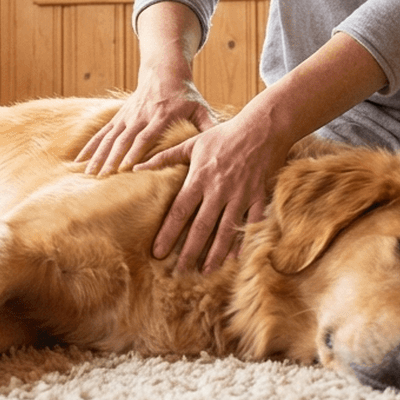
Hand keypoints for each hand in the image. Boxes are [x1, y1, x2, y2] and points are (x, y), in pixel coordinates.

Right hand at [78, 80, 214, 175]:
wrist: (164, 69)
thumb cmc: (186, 93)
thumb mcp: (200, 106)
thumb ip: (209, 125)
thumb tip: (222, 143)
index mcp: (161, 115)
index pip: (146, 136)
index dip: (136, 151)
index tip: (127, 168)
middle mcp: (141, 115)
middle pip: (124, 139)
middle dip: (113, 158)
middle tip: (103, 178)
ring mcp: (128, 115)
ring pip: (110, 137)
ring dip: (98, 155)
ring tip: (88, 174)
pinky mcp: (120, 116)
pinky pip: (103, 133)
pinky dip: (90, 146)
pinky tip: (79, 160)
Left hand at [140, 113, 290, 273]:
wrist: (262, 128)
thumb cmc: (224, 135)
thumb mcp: (192, 143)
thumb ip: (165, 157)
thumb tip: (137, 166)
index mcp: (200, 178)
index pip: (180, 211)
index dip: (168, 233)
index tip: (158, 252)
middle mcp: (219, 190)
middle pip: (201, 226)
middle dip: (190, 251)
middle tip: (179, 271)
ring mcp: (240, 195)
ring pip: (225, 230)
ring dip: (215, 253)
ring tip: (205, 271)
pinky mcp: (258, 197)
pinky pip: (250, 223)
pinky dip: (242, 241)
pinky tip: (234, 257)